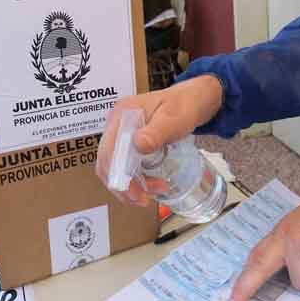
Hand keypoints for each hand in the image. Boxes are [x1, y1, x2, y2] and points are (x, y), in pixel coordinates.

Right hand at [96, 75, 222, 206]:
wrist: (192, 100)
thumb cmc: (183, 105)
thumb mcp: (173, 118)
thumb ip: (157, 132)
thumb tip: (138, 145)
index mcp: (121, 115)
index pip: (108, 152)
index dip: (118, 176)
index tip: (137, 193)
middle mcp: (115, 125)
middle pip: (107, 162)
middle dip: (122, 186)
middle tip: (143, 200)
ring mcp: (121, 134)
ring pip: (113, 167)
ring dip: (127, 185)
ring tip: (149, 196)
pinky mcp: (129, 142)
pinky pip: (123, 165)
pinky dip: (132, 180)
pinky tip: (148, 185)